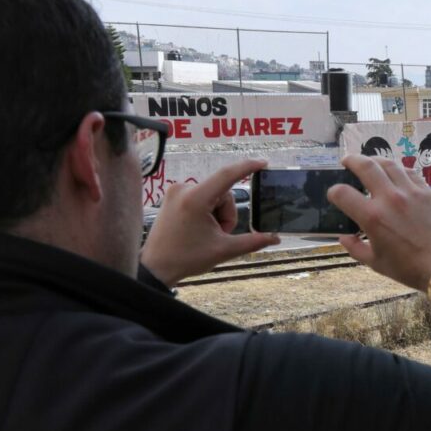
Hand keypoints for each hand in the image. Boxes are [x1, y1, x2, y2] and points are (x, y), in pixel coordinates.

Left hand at [139, 158, 278, 286]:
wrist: (155, 268)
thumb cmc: (186, 258)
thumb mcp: (223, 250)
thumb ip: (252, 241)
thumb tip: (276, 238)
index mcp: (195, 199)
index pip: (227, 175)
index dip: (247, 167)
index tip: (263, 163)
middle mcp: (184, 189)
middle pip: (222, 193)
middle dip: (226, 214)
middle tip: (218, 236)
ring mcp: (176, 191)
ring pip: (213, 195)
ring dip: (216, 214)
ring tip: (205, 234)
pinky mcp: (172, 196)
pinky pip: (200, 196)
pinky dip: (206, 211)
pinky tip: (197, 228)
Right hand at [328, 154, 430, 291]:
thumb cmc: (407, 268)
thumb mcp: (375, 263)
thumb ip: (355, 248)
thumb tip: (343, 238)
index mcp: (372, 218)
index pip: (343, 194)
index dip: (334, 192)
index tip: (335, 194)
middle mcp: (389, 199)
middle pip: (366, 166)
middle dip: (351, 160)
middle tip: (346, 161)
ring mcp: (410, 192)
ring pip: (389, 164)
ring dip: (375, 160)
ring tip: (370, 162)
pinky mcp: (427, 192)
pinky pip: (410, 172)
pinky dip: (398, 169)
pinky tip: (395, 173)